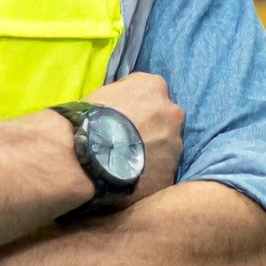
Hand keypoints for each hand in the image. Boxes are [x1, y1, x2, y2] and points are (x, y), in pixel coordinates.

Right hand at [84, 72, 183, 202]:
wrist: (90, 153)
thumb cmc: (92, 117)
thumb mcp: (105, 92)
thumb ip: (124, 94)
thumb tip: (125, 105)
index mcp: (154, 87)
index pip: (152, 92)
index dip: (139, 106)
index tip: (128, 116)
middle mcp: (172, 113)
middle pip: (165, 119)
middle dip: (153, 128)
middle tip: (130, 140)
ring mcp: (175, 144)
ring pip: (167, 147)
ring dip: (154, 153)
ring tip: (129, 163)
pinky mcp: (170, 174)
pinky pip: (161, 173)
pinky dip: (150, 175)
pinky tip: (131, 179)